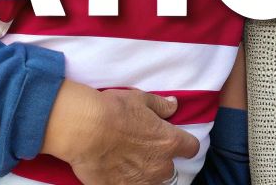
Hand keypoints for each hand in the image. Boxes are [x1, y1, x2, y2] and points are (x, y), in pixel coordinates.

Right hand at [47, 84, 198, 184]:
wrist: (84, 130)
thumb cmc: (113, 111)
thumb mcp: (141, 99)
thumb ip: (161, 105)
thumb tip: (174, 105)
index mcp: (169, 142)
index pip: (191, 148)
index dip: (184, 145)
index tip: (177, 142)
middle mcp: (159, 165)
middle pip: (170, 169)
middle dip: (160, 162)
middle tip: (145, 151)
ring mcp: (140, 181)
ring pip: (152, 182)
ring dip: (145, 175)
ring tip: (130, 164)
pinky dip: (127, 182)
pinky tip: (117, 173)